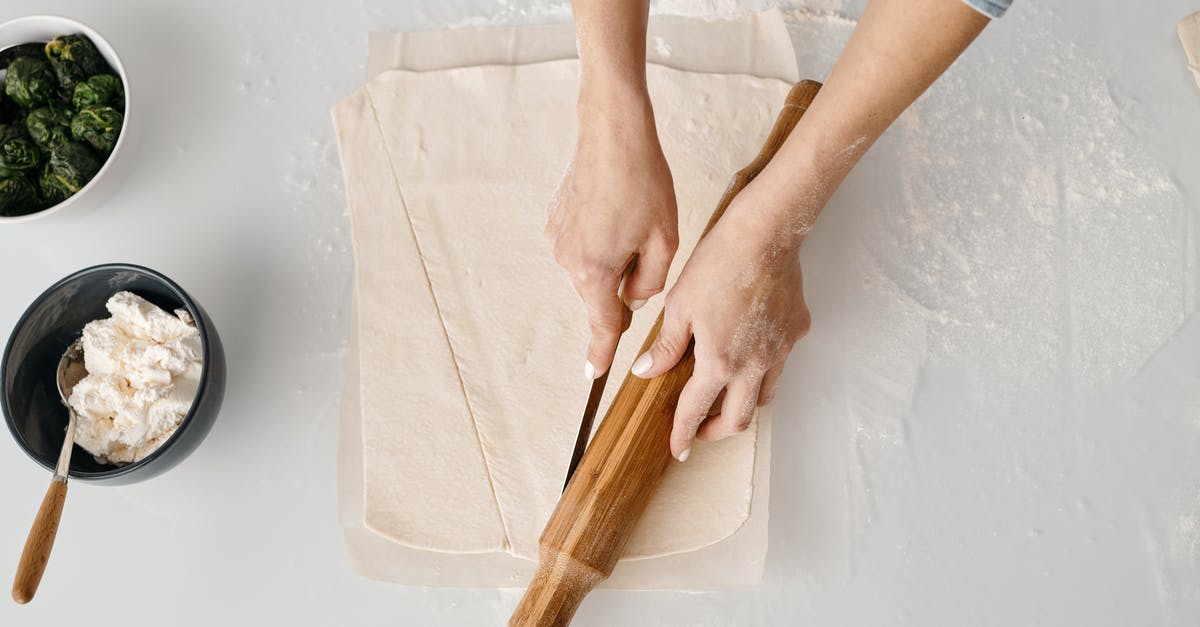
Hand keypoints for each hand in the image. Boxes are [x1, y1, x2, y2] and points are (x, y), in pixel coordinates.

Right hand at [546, 90, 678, 379]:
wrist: (612, 132)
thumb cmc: (643, 182)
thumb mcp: (664, 240)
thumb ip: (651, 283)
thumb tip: (633, 298)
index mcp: (597, 270)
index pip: (603, 325)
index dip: (602, 353)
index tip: (594, 375)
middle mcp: (568, 260)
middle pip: (600, 293)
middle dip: (622, 284)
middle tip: (646, 245)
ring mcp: (557, 240)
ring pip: (591, 269)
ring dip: (611, 258)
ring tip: (630, 220)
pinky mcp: (554, 221)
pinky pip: (581, 245)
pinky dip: (598, 238)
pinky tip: (613, 210)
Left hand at [629, 181, 811, 460]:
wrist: (764, 233)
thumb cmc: (719, 262)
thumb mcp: (679, 306)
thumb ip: (666, 346)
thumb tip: (648, 371)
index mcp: (720, 361)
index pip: (695, 410)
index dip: (683, 433)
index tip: (678, 448)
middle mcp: (755, 364)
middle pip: (739, 419)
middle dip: (716, 432)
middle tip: (699, 430)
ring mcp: (780, 350)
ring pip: (764, 397)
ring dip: (742, 406)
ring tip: (723, 399)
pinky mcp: (795, 332)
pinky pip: (780, 364)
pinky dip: (762, 371)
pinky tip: (748, 355)